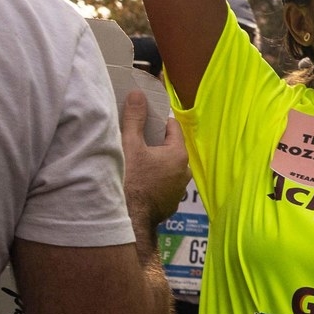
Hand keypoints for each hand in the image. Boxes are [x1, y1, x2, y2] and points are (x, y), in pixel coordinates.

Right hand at [119, 90, 189, 232]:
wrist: (128, 220)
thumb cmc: (130, 180)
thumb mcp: (130, 145)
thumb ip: (135, 118)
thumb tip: (138, 94)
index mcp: (178, 154)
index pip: (172, 127)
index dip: (157, 121)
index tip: (143, 119)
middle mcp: (184, 172)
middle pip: (169, 148)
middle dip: (154, 142)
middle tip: (135, 140)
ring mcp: (178, 190)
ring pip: (166, 168)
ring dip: (154, 163)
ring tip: (135, 162)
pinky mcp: (170, 204)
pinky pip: (162, 185)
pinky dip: (153, 180)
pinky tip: (137, 181)